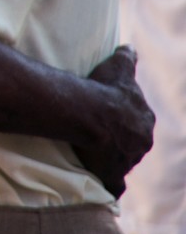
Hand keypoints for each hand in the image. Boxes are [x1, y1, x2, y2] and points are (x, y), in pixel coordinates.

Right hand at [73, 46, 154, 197]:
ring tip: (96, 153)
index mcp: (144, 120)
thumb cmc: (104, 90)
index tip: (111, 115)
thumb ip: (127, 58)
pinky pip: (114, 184)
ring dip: (114, 158)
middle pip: (133, 142)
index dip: (124, 118)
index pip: (138, 120)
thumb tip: (131, 47)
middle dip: (122, 140)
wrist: (90, 114)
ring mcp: (128, 160)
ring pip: (124, 160)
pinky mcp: (113, 173)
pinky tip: (105, 184)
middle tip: (102, 134)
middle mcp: (141, 142)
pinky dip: (111, 185)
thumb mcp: (118, 68)